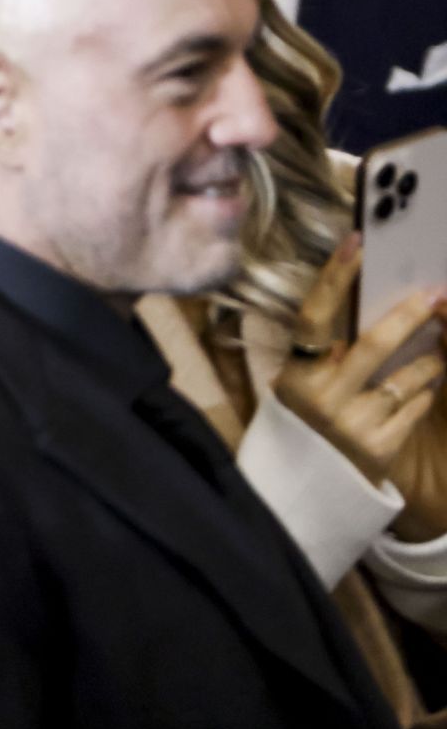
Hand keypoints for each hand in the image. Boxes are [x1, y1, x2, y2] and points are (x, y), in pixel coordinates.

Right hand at [273, 235, 446, 494]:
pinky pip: (416, 405)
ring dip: (431, 357)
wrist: (310, 485)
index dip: (334, 279)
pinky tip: (425, 386)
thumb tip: (364, 302)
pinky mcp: (381, 447)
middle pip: (374, 344)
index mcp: (296, 375)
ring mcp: (352, 424)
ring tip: (441, 342)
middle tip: (434, 294)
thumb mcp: (305, 384)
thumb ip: (326, 353)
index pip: (314, 318)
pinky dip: (425, 391)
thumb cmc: (309, 420)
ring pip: (407, 377)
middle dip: (409, 316)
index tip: (356, 244)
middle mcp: (321, 398)